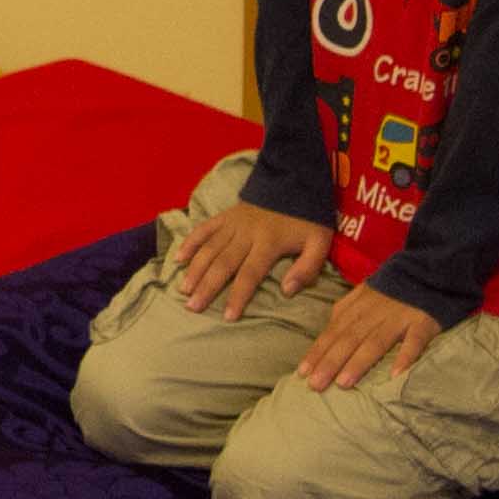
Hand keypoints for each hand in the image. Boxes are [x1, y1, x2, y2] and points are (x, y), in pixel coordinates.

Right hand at [171, 200, 331, 321]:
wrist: (296, 181)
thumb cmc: (307, 218)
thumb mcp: (319, 243)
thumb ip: (307, 268)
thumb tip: (286, 291)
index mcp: (269, 242)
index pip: (250, 274)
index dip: (238, 296)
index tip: (228, 317)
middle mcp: (246, 233)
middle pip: (223, 263)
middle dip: (207, 286)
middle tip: (192, 307)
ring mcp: (233, 223)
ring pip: (210, 247)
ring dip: (195, 269)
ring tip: (184, 289)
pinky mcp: (226, 215)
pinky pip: (204, 228)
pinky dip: (190, 242)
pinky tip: (179, 259)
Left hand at [299, 283, 439, 394]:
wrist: (427, 270)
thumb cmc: (390, 289)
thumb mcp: (362, 294)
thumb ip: (344, 313)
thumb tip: (325, 334)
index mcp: (357, 307)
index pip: (333, 332)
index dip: (318, 352)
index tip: (302, 373)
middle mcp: (374, 313)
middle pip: (349, 339)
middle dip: (331, 362)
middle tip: (316, 384)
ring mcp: (398, 318)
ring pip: (376, 342)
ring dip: (359, 362)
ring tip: (344, 383)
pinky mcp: (422, 322)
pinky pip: (414, 341)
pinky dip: (406, 356)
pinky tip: (396, 374)